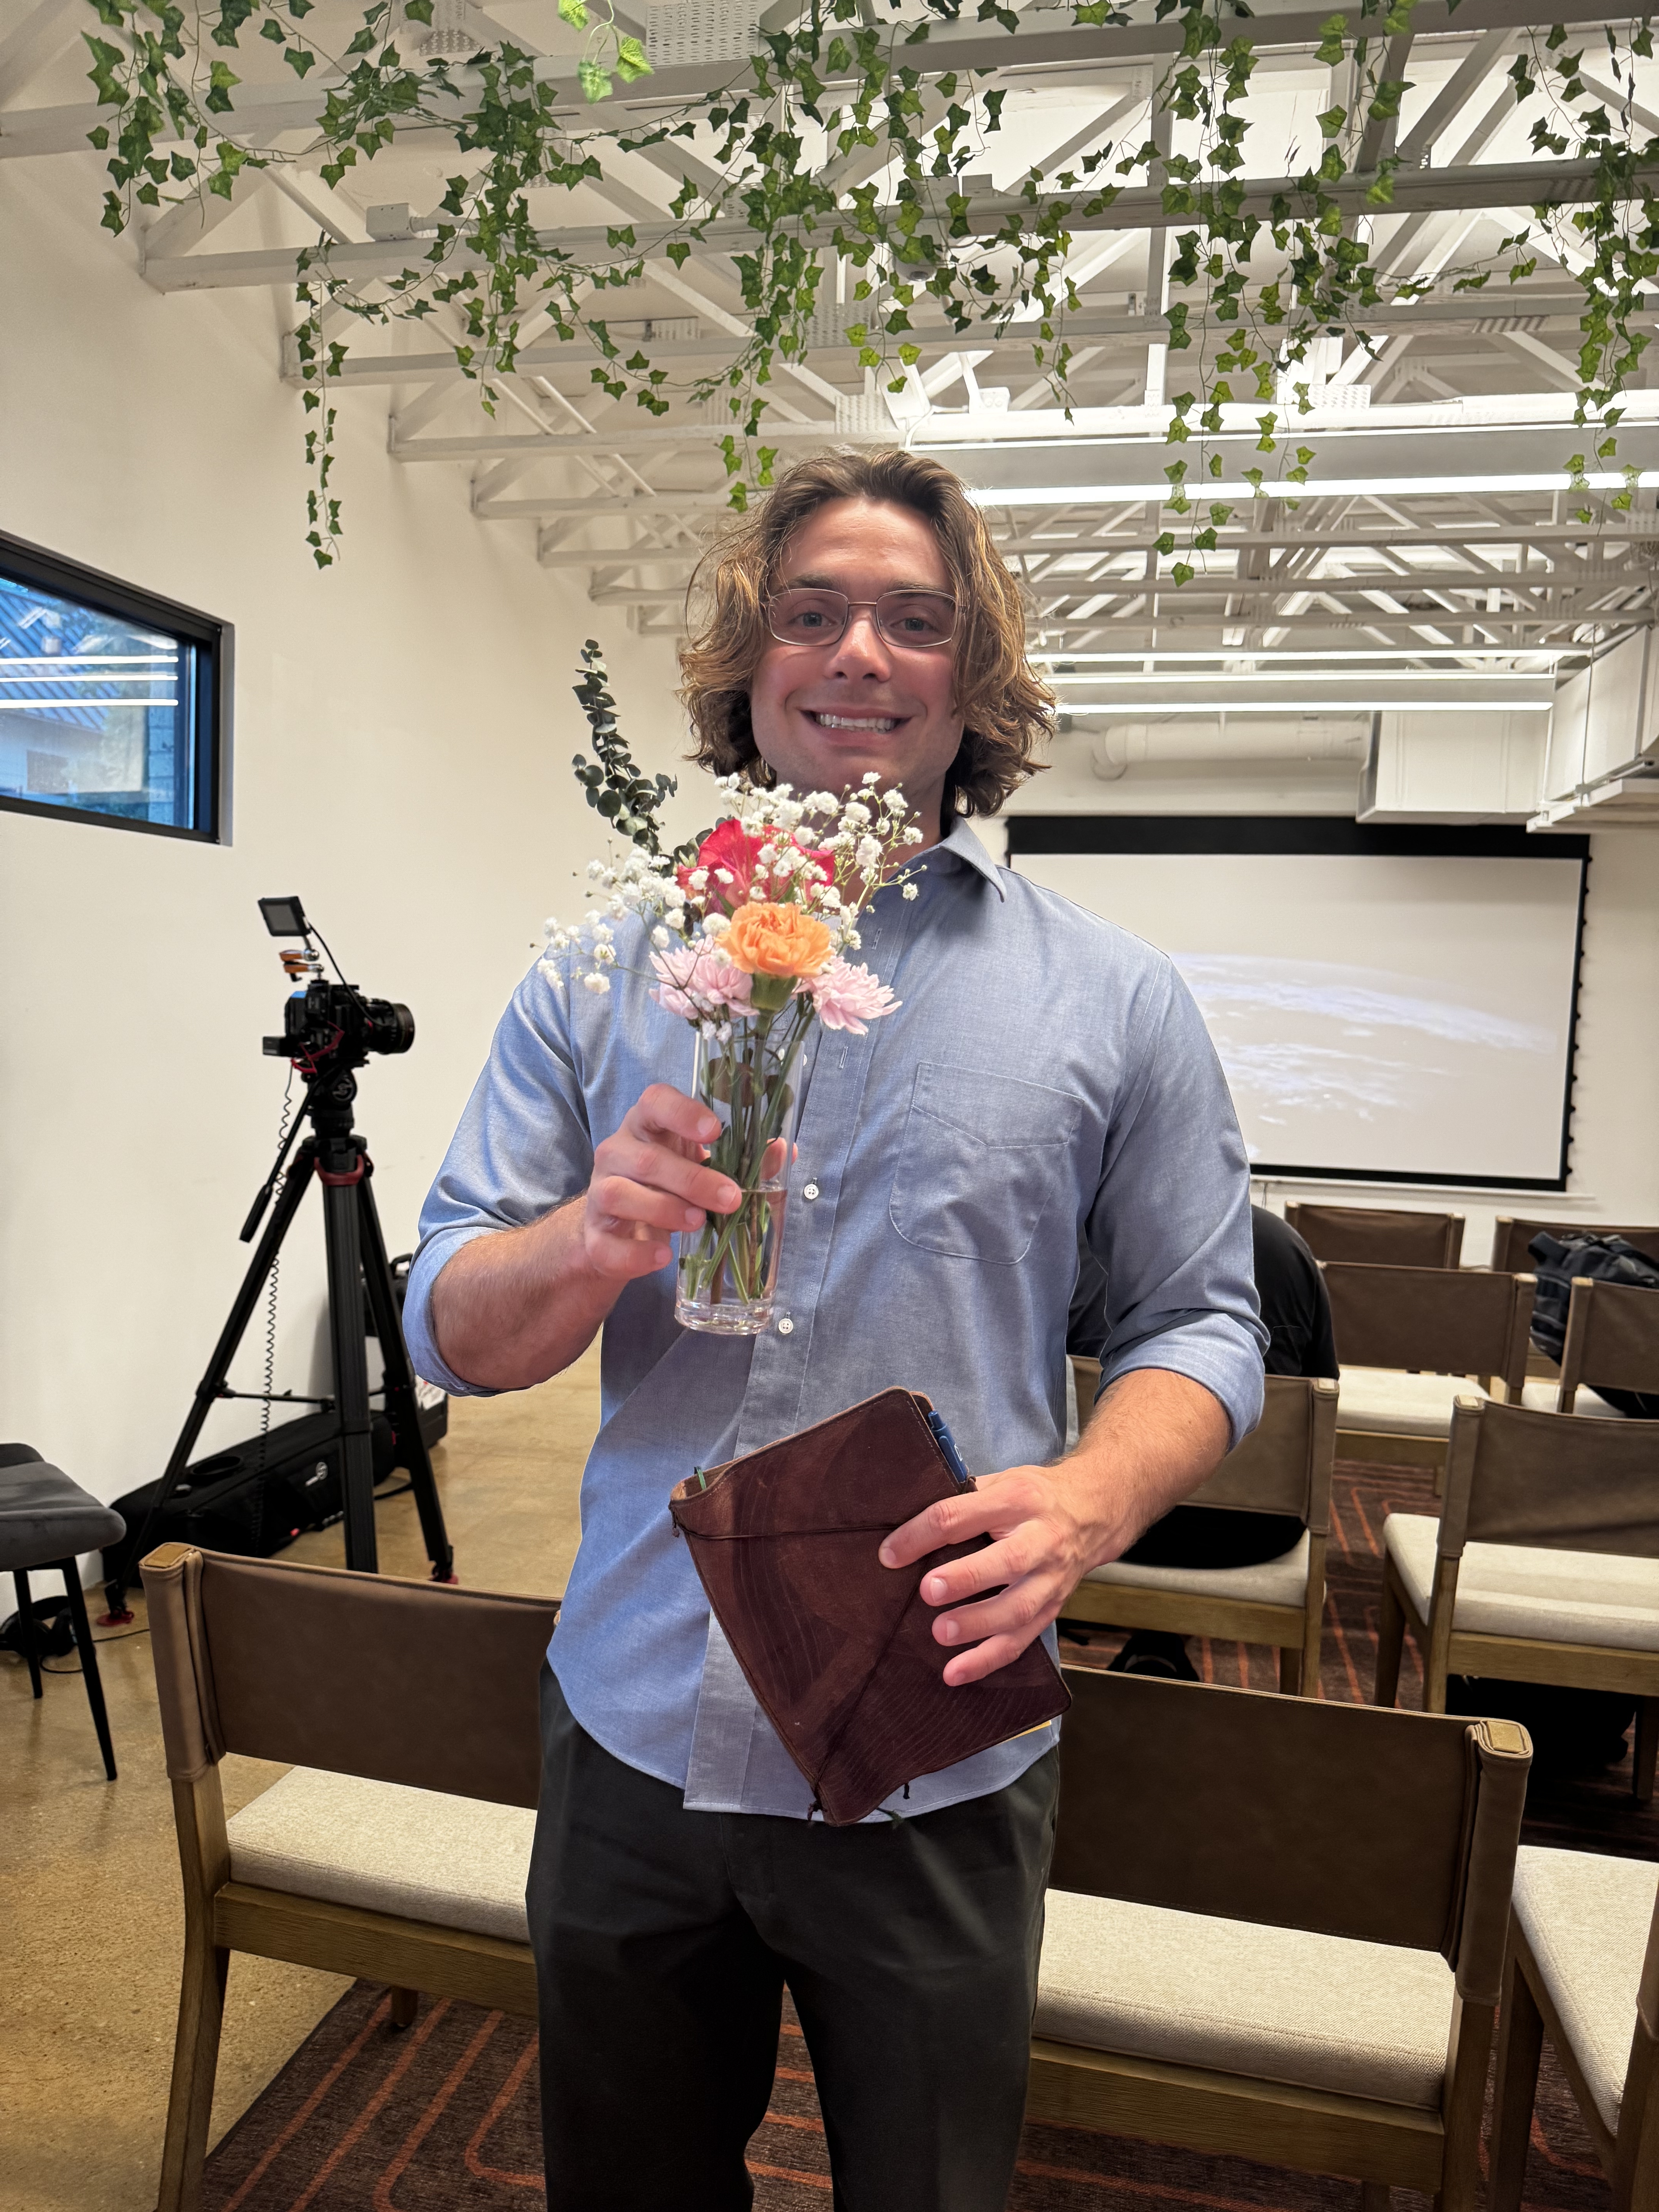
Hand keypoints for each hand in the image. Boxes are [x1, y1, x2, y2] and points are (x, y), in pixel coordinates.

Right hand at [583, 1082, 740, 1281]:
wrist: (620, 1231)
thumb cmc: (668, 1186)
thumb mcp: (702, 1166)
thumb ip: (742, 1158)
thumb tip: (784, 1149)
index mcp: (647, 1126)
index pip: (655, 1102)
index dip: (682, 1112)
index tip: (714, 1129)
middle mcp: (617, 1153)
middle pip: (646, 1158)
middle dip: (691, 1178)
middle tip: (729, 1197)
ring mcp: (599, 1194)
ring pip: (620, 1195)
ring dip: (663, 1209)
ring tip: (697, 1222)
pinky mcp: (593, 1235)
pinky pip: (606, 1244)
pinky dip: (636, 1253)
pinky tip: (663, 1257)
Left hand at [878, 1369, 1232, 1685]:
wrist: (1094, 1511)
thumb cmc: (1035, 1496)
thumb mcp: (1003, 1481)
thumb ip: (963, 1500)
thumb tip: (908, 1526)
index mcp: (1018, 1499)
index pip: (964, 1514)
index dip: (924, 1533)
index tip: (890, 1554)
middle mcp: (1041, 1538)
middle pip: (1007, 1561)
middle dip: (967, 1578)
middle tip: (929, 1591)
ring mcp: (1050, 1578)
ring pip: (1019, 1608)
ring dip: (978, 1624)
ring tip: (940, 1633)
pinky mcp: (1052, 1608)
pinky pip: (1021, 1640)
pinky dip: (988, 1659)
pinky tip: (955, 1672)